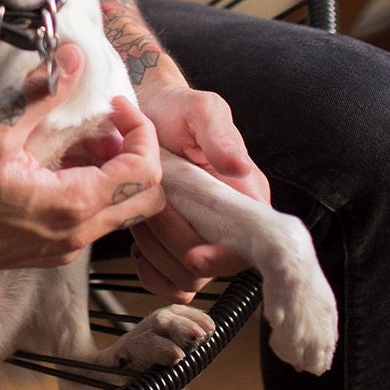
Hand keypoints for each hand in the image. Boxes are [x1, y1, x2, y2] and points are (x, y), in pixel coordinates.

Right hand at [0, 47, 165, 275]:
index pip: (143, 171)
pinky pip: (93, 219)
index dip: (140, 131)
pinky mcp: (51, 249)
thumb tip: (73, 57)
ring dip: (113, 170)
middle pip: (145, 198)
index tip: (114, 105)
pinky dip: (92, 186)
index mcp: (74, 205)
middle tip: (108, 121)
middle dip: (137, 153)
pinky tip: (58, 160)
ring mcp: (66, 246)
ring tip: (79, 135)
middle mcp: (79, 234)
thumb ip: (42, 94)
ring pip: (120, 210)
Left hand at [133, 83, 269, 299]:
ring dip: (156, 252)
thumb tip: (238, 166)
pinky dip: (149, 269)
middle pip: (213, 267)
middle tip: (150, 208)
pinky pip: (168, 281)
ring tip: (139, 214)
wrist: (144, 112)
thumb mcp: (199, 109)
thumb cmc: (176, 109)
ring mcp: (201, 237)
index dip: (225, 256)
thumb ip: (218, 135)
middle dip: (175, 241)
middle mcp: (229, 223)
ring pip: (187, 278)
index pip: (252, 244)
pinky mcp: (174, 245)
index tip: (194, 255)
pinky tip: (137, 243)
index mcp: (246, 195)